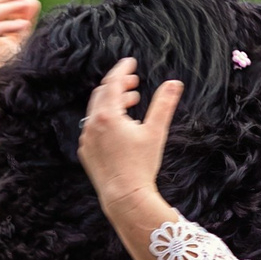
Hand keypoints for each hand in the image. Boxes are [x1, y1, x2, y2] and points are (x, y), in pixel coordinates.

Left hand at [78, 58, 182, 259]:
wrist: (124, 197)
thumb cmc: (141, 166)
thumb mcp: (155, 132)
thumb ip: (164, 104)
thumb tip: (174, 83)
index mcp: (108, 116)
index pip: (113, 82)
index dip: (123, 70)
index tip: (131, 62)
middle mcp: (92, 124)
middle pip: (102, 94)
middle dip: (118, 85)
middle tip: (134, 84)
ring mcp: (86, 139)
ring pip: (97, 111)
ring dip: (113, 103)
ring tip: (131, 104)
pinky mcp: (86, 152)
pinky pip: (93, 128)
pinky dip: (105, 120)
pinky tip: (120, 128)